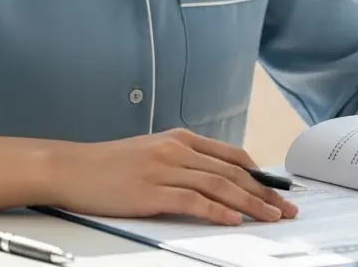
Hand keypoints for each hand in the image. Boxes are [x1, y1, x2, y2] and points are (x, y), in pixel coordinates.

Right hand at [44, 128, 297, 224]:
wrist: (70, 167)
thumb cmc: (108, 165)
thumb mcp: (151, 153)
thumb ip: (183, 161)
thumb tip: (216, 179)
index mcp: (180, 139)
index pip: (231, 155)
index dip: (260, 173)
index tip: (279, 189)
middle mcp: (176, 150)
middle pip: (232, 171)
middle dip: (264, 191)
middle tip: (287, 208)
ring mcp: (164, 169)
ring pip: (219, 185)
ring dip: (251, 203)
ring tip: (272, 217)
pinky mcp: (151, 191)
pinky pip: (193, 201)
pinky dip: (217, 210)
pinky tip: (234, 219)